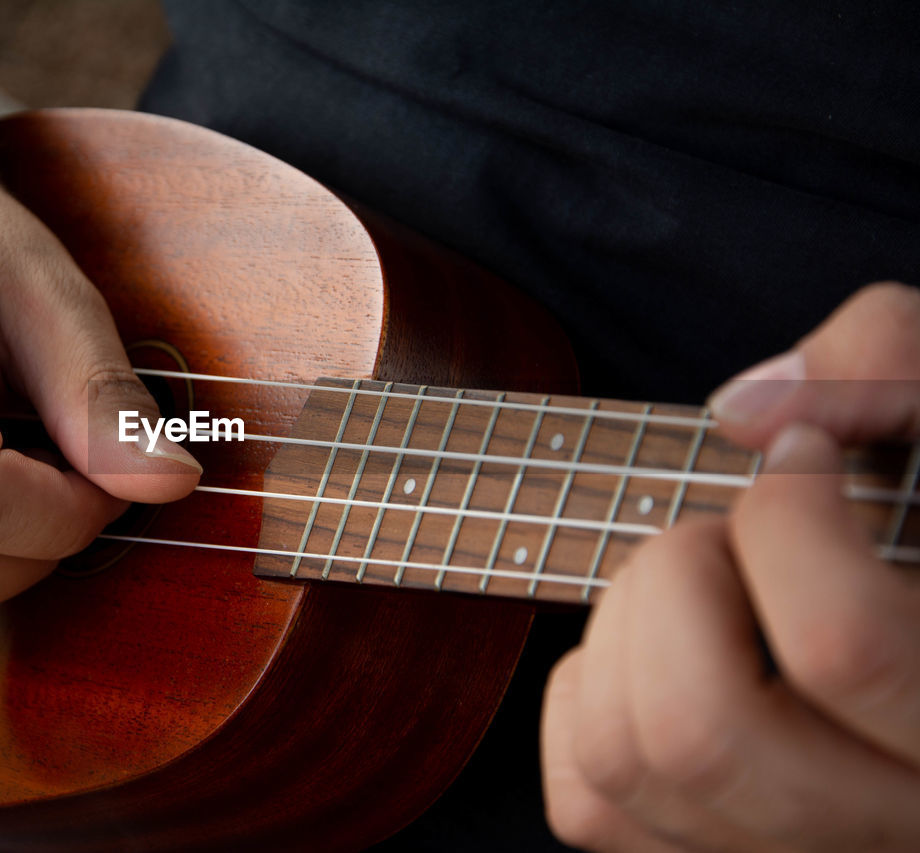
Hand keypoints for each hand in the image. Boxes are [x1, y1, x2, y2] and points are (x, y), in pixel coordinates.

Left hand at [542, 283, 919, 850]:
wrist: (909, 605)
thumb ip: (888, 366)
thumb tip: (749, 415)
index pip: (844, 646)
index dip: (788, 519)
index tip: (800, 456)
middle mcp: (887, 817)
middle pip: (704, 726)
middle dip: (674, 576)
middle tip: (719, 528)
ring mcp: (786, 846)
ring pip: (630, 760)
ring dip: (619, 626)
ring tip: (689, 581)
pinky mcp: (701, 852)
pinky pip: (589, 802)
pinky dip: (581, 700)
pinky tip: (646, 649)